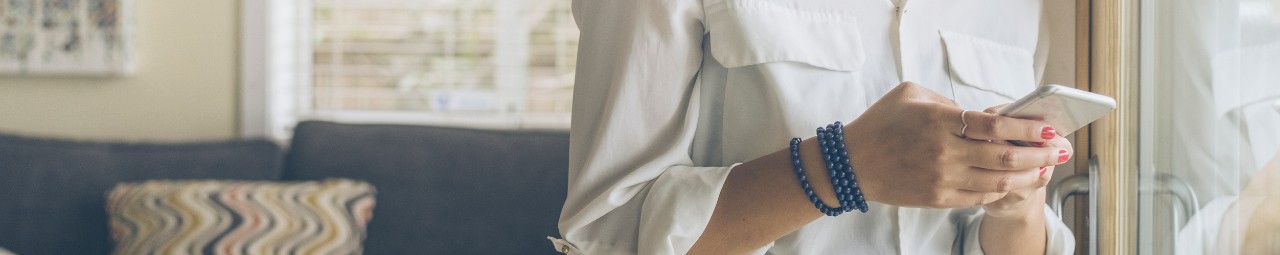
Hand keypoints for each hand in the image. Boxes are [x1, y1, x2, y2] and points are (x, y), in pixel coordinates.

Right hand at [844, 82, 1069, 207]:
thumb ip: (947, 102)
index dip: (1027, 127)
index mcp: (939, 121)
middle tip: (1060, 150)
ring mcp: (942, 178)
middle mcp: (944, 151)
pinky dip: (1002, 190)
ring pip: (998, 180)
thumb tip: (978, 114)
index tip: (1048, 128)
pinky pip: (980, 197)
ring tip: (1046, 169)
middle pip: (1005, 155)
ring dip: (1028, 175)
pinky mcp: (938, 198)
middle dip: (1040, 153)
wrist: (851, 164)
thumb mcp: (909, 95)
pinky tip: (1014, 183)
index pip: (995, 124)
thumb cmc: (879, 125)